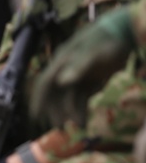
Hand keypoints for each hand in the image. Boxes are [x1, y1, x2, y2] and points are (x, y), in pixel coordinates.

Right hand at [30, 7, 134, 127]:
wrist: (126, 33)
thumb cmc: (108, 41)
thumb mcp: (95, 53)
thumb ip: (79, 66)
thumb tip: (62, 81)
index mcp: (62, 62)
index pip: (45, 83)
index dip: (39, 99)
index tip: (36, 115)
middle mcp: (66, 70)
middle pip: (55, 94)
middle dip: (56, 111)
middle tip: (62, 128)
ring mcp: (78, 76)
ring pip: (68, 98)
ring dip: (71, 113)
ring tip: (78, 127)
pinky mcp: (90, 81)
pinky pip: (81, 98)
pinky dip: (81, 110)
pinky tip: (84, 121)